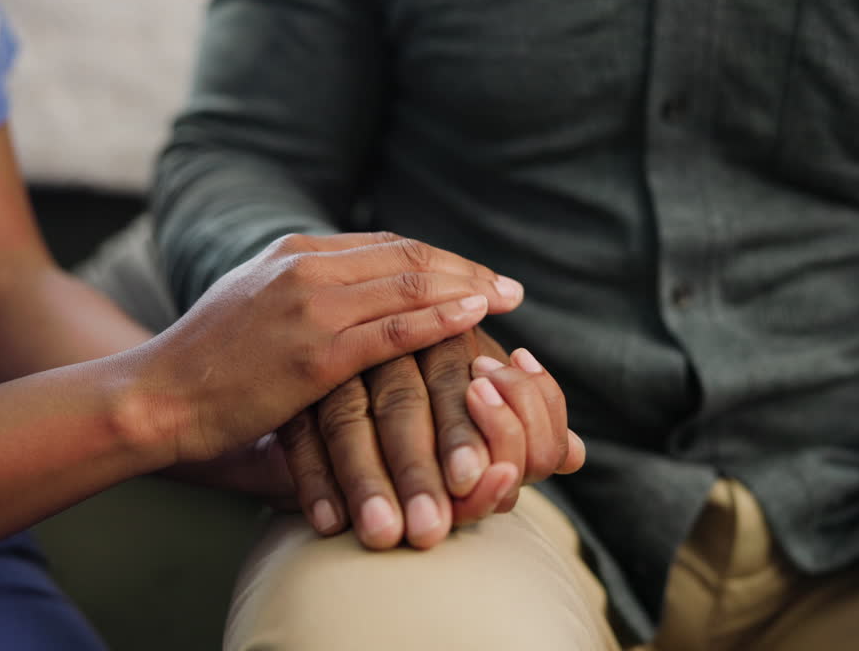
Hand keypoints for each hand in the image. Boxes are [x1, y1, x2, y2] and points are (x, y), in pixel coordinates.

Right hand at [124, 232, 524, 465]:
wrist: (157, 394)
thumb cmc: (207, 363)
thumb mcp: (254, 304)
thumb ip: (303, 291)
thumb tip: (352, 297)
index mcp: (292, 250)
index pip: (385, 244)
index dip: (438, 258)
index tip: (475, 274)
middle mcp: (305, 266)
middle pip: (407, 256)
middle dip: (465, 270)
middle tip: (510, 287)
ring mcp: (309, 306)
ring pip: (408, 285)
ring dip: (466, 289)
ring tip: (506, 300)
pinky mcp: (313, 353)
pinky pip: (393, 329)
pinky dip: (439, 319)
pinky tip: (473, 318)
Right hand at [278, 327, 583, 549]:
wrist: (291, 347)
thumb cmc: (404, 378)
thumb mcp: (463, 388)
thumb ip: (518, 423)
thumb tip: (575, 456)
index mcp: (429, 321)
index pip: (455, 373)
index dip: (465, 429)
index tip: (477, 479)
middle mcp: (379, 328)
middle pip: (403, 400)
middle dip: (420, 466)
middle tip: (433, 529)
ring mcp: (325, 350)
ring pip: (348, 419)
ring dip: (368, 481)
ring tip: (387, 536)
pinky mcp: (283, 380)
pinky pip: (295, 431)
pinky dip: (313, 479)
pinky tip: (329, 524)